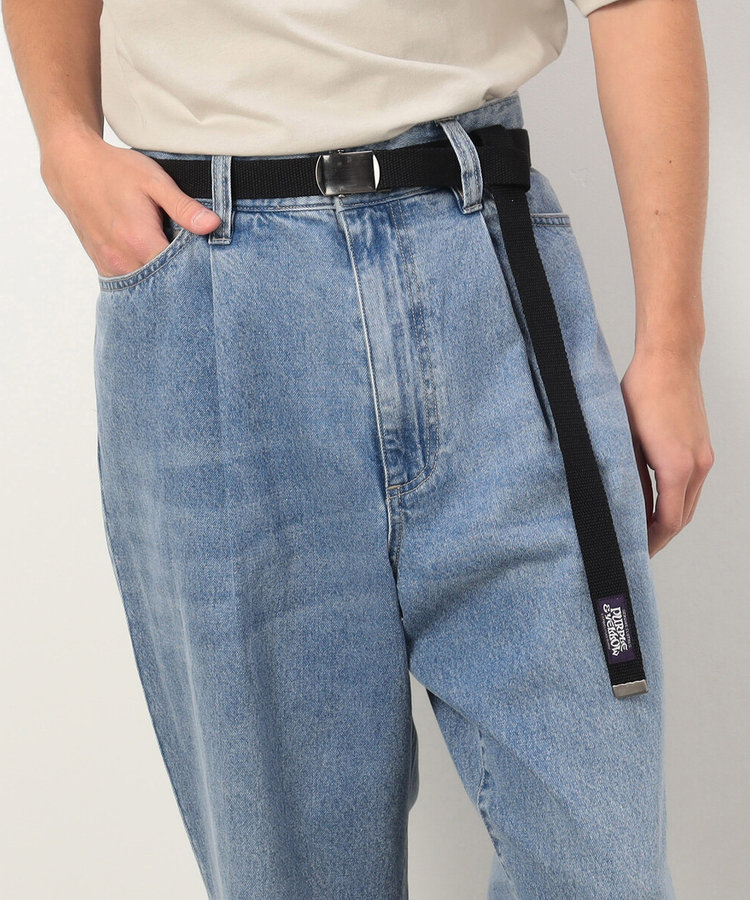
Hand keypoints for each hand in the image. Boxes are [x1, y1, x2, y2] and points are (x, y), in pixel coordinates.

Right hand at [40, 128, 221, 277]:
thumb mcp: (155, 182)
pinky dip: (144, 277)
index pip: (180, 272)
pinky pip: (129, 282)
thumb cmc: (115, 170)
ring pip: (145, 287)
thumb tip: (213, 225)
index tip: (206, 260)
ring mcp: (110, 265)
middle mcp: (123, 260)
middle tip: (193, 261)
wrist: (72, 166)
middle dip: (181, 276)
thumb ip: (184, 208)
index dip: (197, 268)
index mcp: (140, 241)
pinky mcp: (102, 265)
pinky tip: (152, 262)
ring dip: (161, 278)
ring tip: (173, 261)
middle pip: (163, 283)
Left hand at [620, 345, 713, 556]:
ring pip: (688, 502)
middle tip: (633, 548)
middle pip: (682, 518)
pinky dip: (673, 500)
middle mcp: (698, 465)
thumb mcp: (624, 439)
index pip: (668, 522)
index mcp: (678, 466)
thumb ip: (626, 476)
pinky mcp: (702, 447)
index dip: (650, 542)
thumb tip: (621, 506)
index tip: (632, 553)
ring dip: (667, 519)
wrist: (669, 358)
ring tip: (640, 530)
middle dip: (658, 536)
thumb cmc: (641, 392)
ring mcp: (704, 456)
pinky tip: (652, 503)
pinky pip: (690, 485)